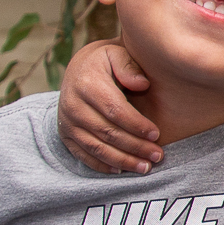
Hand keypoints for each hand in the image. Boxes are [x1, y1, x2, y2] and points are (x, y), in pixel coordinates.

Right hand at [58, 39, 160, 173]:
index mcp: (87, 84)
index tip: (156, 134)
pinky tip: (122, 170)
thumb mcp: (117, 54)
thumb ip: (130, 67)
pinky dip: (103, 165)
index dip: (136, 125)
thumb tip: (142, 84)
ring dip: (123, 161)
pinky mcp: (65, 135)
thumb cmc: (107, 62)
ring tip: (145, 167)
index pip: (114, 110)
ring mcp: (67, 122)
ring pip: (96, 148)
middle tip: (157, 156)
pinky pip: (83, 155)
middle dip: (135, 147)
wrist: (79, 69)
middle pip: (107, 133)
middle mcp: (73, 105)